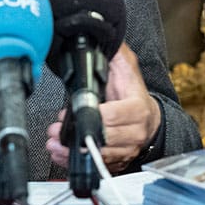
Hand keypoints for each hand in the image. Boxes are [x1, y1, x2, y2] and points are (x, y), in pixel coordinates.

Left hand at [45, 43, 161, 172]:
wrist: (149, 120)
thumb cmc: (134, 94)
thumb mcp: (127, 69)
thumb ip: (114, 55)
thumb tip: (102, 39)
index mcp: (137, 109)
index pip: (113, 115)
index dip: (90, 115)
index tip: (69, 114)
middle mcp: (135, 132)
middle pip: (104, 138)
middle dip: (76, 136)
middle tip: (54, 132)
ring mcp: (128, 149)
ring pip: (99, 156)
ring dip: (72, 153)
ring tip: (54, 146)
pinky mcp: (119, 161)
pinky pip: (97, 165)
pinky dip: (77, 162)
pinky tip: (62, 156)